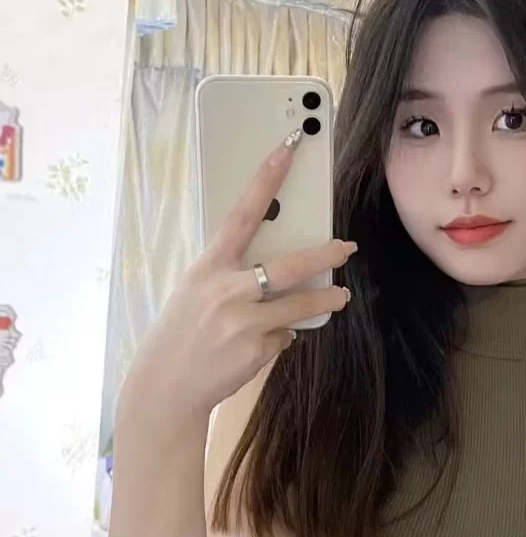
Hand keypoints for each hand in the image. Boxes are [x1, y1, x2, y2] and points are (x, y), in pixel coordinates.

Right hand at [121, 134, 354, 420]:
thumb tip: (276, 273)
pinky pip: (282, 338)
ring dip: (325, 299)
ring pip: (299, 304)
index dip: (265, 180)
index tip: (286, 151)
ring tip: (341, 296)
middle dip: (324, 255)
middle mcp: (226, 289)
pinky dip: (278, 339)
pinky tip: (257, 345)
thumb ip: (231, 276)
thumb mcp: (196, 292)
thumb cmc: (182, 332)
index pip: (242, 214)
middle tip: (347, 247)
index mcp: (208, 266)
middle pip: (289, 265)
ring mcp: (242, 321)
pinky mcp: (255, 349)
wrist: (166, 385)